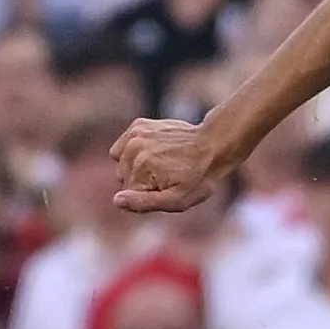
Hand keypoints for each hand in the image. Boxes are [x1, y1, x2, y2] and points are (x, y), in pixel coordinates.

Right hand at [111, 117, 229, 213]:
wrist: (213, 145)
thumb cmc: (198, 178)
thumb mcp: (177, 200)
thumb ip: (144, 203)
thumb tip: (116, 201)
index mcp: (140, 170)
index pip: (127, 195)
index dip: (147, 196)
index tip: (167, 188)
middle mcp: (132, 150)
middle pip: (123, 177)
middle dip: (142, 180)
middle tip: (167, 175)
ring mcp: (134, 134)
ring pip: (121, 162)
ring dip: (137, 165)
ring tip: (163, 163)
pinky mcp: (138, 125)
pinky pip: (122, 146)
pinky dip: (134, 150)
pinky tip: (155, 151)